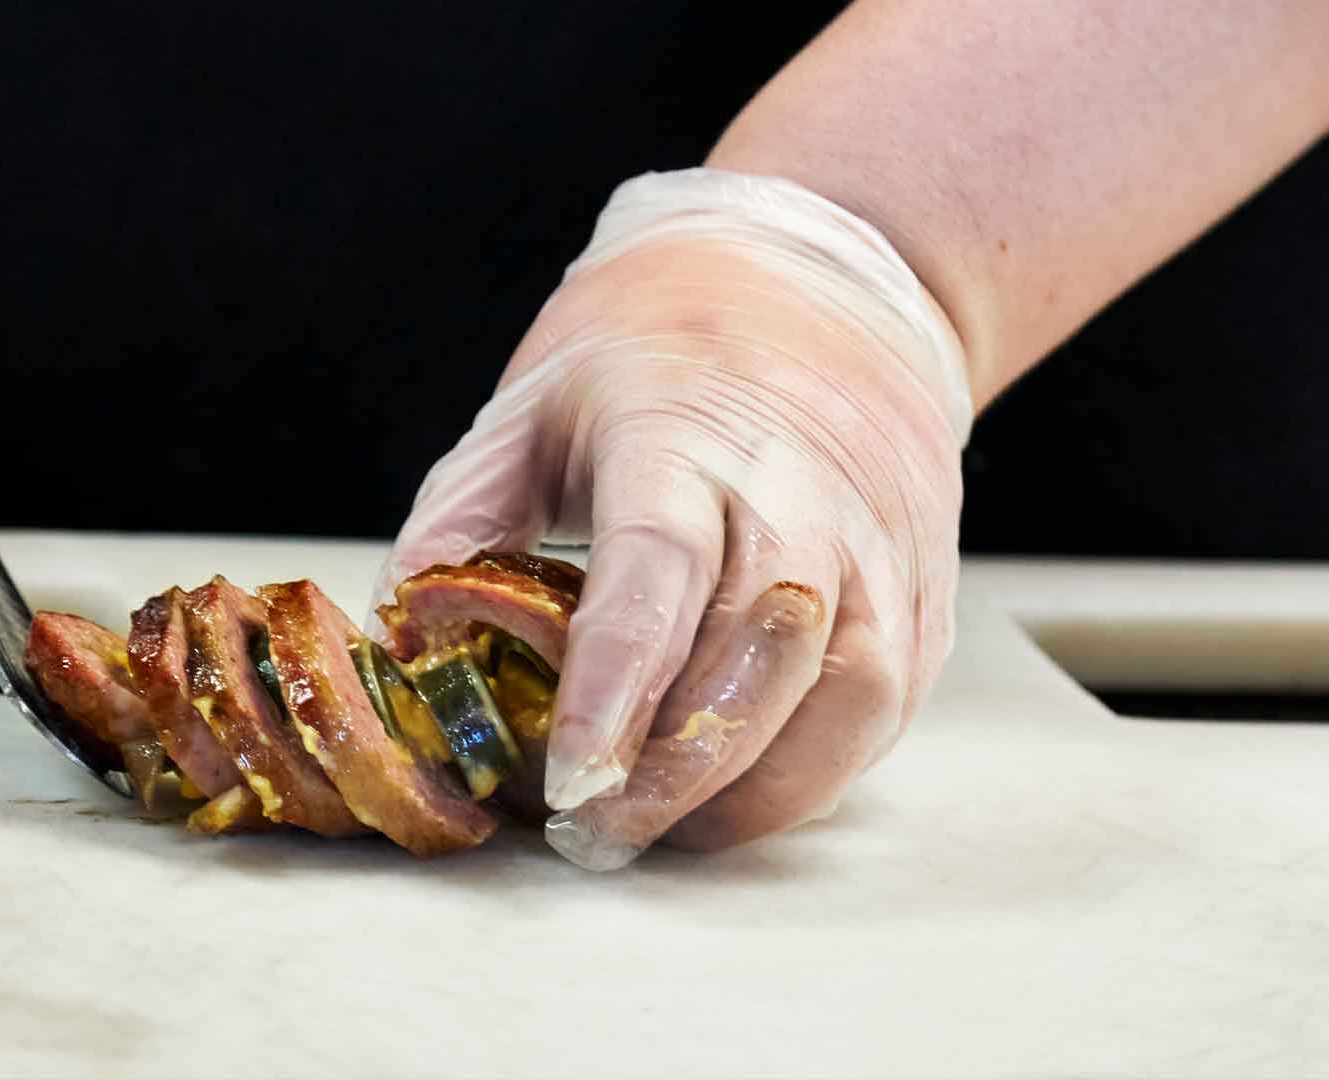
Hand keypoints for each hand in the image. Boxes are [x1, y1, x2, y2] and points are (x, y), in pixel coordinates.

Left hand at [375, 168, 973, 868]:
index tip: (568, 782)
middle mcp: (802, 489)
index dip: (614, 685)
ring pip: (849, 692)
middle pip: (763, 648)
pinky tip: (732, 792)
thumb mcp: (529, 411)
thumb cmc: (653, 358)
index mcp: (685, 433)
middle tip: (595, 835)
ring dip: (754, 788)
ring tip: (663, 826)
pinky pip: (881, 707)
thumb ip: (458, 527)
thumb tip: (406, 656)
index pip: (658, 568)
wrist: (821, 287)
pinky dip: (808, 771)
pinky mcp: (922, 595)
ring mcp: (879, 544)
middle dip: (680, 769)